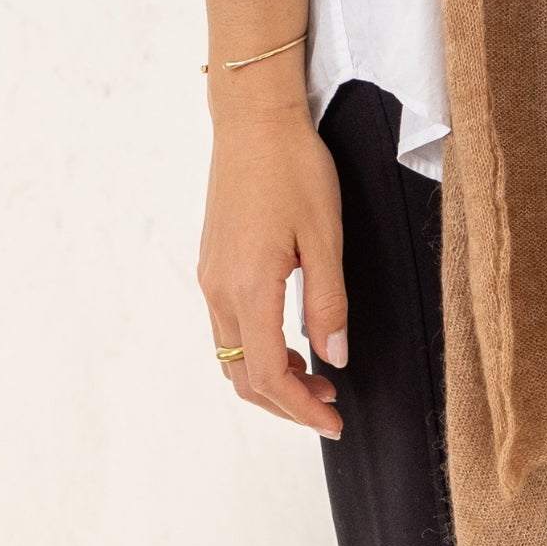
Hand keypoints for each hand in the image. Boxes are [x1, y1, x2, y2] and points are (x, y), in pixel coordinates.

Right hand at [198, 70, 346, 440]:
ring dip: (272, 379)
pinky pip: (228, 328)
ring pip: (232, 356)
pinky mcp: (213, 265)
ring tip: (318, 377)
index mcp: (248, 287)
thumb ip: (329, 303)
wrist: (254, 122)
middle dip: (287, 403)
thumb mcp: (326, 237)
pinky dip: (258, 351)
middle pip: (243, 377)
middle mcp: (219, 289)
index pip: (268, 375)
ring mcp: (211, 278)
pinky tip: (292, 343)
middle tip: (332, 407)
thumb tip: (335, 359)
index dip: (301, 409)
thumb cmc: (294, 169)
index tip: (335, 423)